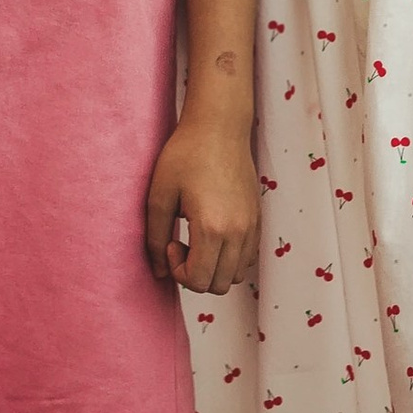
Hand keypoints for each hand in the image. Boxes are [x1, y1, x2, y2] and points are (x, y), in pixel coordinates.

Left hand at [146, 118, 258, 294]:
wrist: (219, 127)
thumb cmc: (185, 154)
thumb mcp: (159, 195)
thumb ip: (154, 238)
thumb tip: (158, 272)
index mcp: (212, 228)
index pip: (198, 281)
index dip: (178, 271)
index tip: (170, 242)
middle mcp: (238, 232)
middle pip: (219, 285)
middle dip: (195, 275)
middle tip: (180, 243)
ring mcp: (252, 227)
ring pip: (236, 276)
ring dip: (214, 269)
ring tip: (198, 240)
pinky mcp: (258, 219)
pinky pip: (247, 259)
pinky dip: (229, 259)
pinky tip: (213, 234)